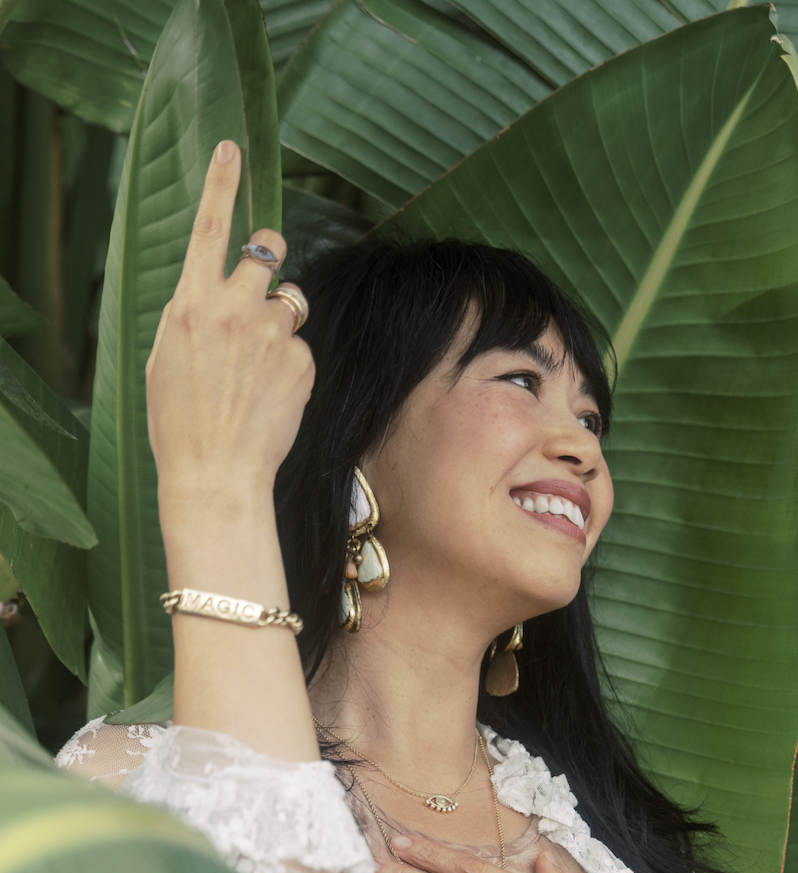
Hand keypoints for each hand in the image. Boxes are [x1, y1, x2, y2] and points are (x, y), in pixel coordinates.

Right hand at [146, 139, 314, 526]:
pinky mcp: (303, 361)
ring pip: (290, 303)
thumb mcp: (168, 356)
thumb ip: (195, 313)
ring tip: (257, 370)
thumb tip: (217, 290)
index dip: (222, 183)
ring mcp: (273, 333)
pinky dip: (290, 366)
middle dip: (271, 253)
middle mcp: (235, 307)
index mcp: (192, 302)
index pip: (209, 227)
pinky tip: (270, 397)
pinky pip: (301, 347)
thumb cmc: (181, 421)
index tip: (233, 148)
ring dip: (279, 322)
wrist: (216, 472)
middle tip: (265, 276)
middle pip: (270, 248)